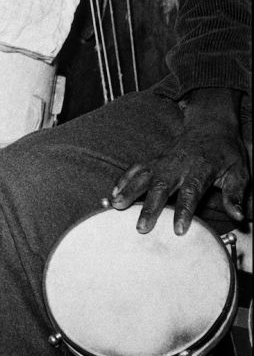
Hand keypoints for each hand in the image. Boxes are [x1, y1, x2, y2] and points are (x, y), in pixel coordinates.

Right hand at [108, 90, 249, 234]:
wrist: (210, 125)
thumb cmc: (226, 152)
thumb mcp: (239, 171)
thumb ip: (235, 194)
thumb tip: (238, 217)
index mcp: (200, 169)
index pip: (191, 192)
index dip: (184, 211)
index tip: (178, 229)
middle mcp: (177, 165)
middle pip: (161, 186)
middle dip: (149, 207)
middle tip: (141, 227)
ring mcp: (163, 161)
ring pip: (143, 176)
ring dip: (128, 191)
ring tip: (116, 205)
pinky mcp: (155, 159)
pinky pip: (136, 168)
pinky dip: (124, 179)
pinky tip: (115, 192)